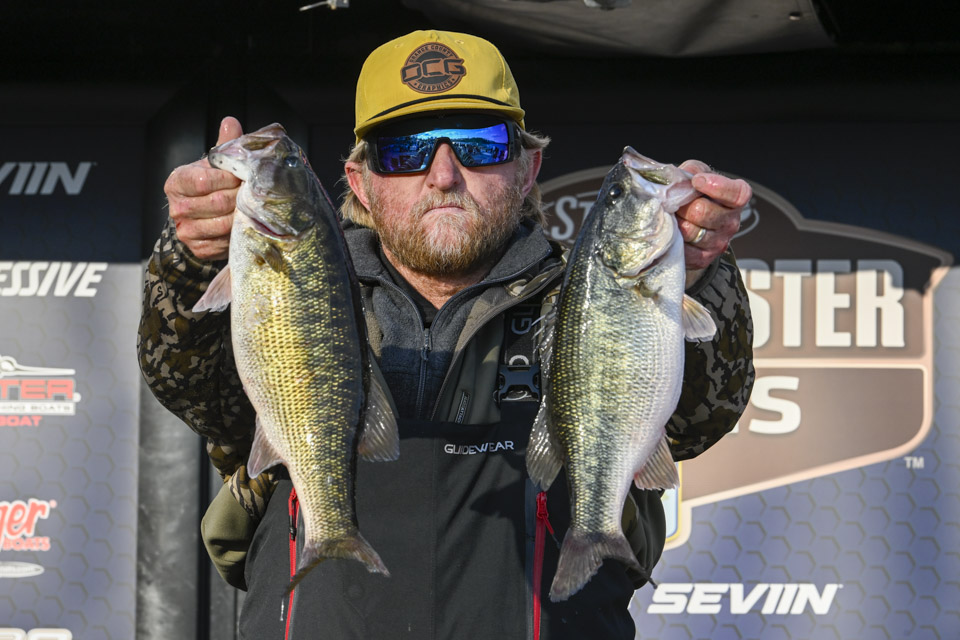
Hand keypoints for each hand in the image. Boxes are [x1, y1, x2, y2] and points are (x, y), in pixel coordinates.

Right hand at [165, 116, 243, 260]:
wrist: (202, 215)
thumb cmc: (212, 184)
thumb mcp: (215, 164)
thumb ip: (223, 145)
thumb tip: (231, 122)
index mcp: (177, 181)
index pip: (204, 180)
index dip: (228, 179)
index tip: (243, 177)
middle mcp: (176, 207)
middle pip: (216, 203)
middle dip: (239, 198)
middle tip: (254, 194)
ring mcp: (185, 230)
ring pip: (221, 224)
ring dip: (240, 217)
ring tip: (251, 209)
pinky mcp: (198, 248)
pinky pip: (223, 243)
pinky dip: (236, 234)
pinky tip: (243, 225)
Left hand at [675, 160, 751, 270]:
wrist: (689, 222)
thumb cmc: (694, 195)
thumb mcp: (695, 175)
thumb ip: (691, 171)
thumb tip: (679, 179)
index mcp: (735, 199)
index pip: (736, 194)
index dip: (717, 187)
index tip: (697, 181)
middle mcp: (732, 222)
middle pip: (702, 212)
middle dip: (683, 205)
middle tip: (674, 203)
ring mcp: (719, 242)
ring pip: (690, 231)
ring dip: (676, 222)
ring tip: (674, 217)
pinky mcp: (704, 258)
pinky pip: (684, 249)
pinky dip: (674, 239)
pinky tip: (673, 232)